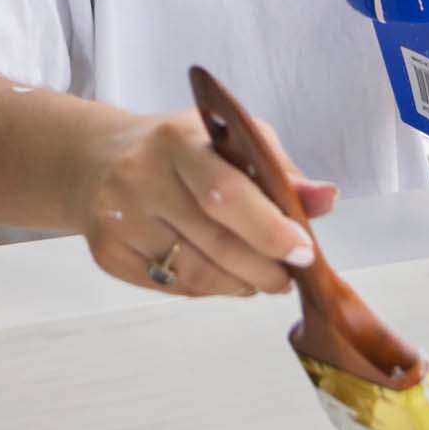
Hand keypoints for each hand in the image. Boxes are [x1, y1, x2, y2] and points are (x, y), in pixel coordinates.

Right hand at [73, 109, 330, 300]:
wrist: (100, 161)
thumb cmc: (182, 151)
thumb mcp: (232, 141)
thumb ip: (280, 172)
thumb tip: (328, 199)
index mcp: (178, 139)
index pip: (226, 191)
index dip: (269, 228)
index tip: (303, 251)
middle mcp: (141, 177)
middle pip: (215, 241)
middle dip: (265, 267)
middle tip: (288, 276)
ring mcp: (119, 219)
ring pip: (195, 273)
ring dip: (240, 284)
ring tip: (260, 278)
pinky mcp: (108, 254)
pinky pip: (172, 287)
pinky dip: (208, 290)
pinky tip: (222, 276)